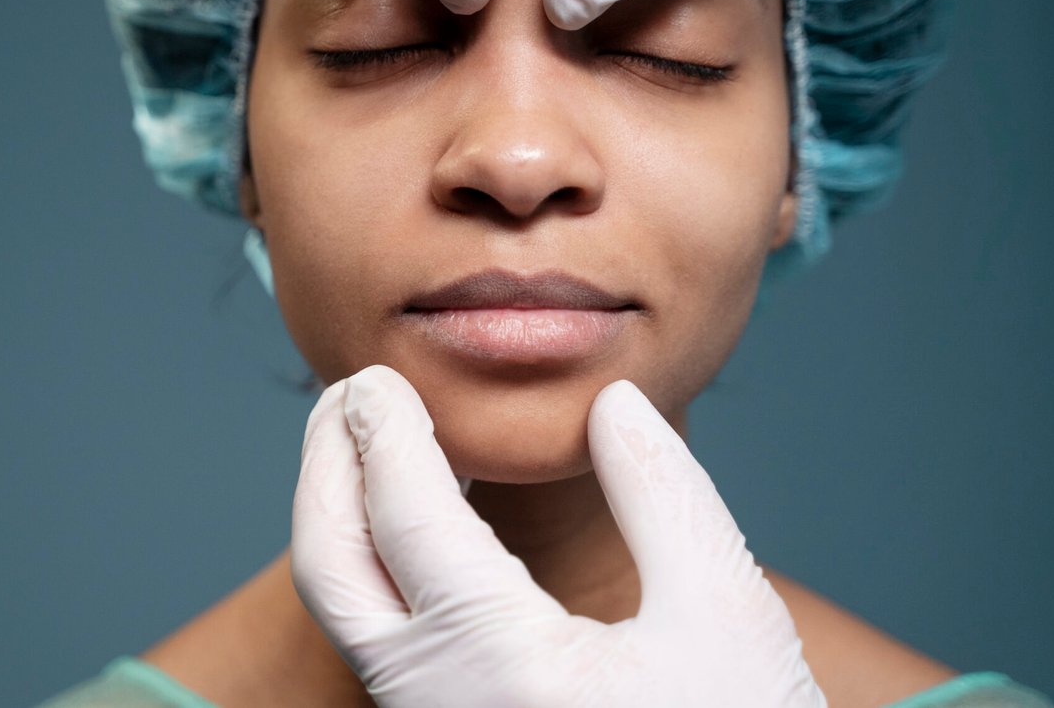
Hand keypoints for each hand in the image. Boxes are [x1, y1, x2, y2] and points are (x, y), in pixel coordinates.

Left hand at [290, 364, 825, 706]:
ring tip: (367, 442)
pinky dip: (371, 566)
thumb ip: (665, 495)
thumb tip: (613, 402)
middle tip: (349, 395)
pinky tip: (412, 523)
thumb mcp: (727, 617)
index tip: (377, 378)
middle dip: (326, 468)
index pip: (406, 518)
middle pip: (329, 569)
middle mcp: (439, 706)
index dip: (385, 432)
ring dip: (338, 516)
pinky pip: (376, 644)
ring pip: (342, 613)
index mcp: (503, 666)